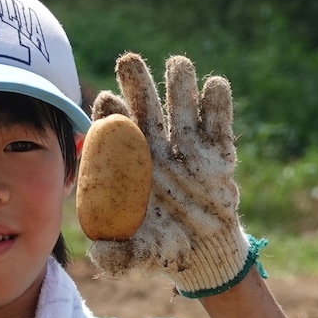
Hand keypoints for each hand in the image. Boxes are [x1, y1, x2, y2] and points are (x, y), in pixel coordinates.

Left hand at [85, 54, 250, 294]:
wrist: (204, 254)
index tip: (107, 102)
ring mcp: (188, 147)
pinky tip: (214, 86)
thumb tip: (99, 252)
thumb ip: (116, 255)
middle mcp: (155, 147)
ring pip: (182, 106)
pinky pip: (219, 123)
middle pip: (145, 107)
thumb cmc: (161, 248)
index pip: (113, 131)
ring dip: (179, 84)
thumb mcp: (136, 255)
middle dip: (137, 83)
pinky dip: (218, 104)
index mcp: (127, 164)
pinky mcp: (218, 153)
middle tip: (129, 62)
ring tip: (177, 65)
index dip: (109, 114)